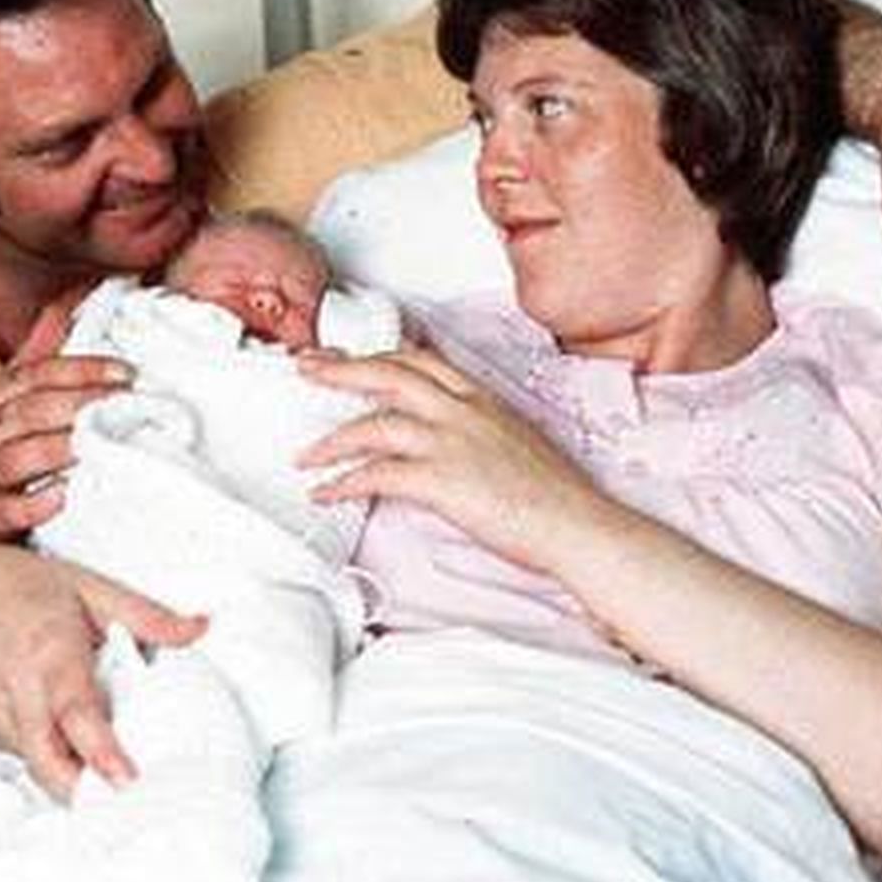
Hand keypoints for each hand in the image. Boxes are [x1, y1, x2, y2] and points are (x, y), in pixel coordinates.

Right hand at [0, 288, 132, 550]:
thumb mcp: (1, 399)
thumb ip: (38, 354)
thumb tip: (72, 301)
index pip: (35, 375)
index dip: (80, 370)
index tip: (125, 373)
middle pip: (29, 411)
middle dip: (80, 404)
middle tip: (127, 405)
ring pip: (15, 457)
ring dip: (58, 449)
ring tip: (97, 444)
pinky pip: (3, 510)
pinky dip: (32, 504)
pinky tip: (61, 497)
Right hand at [0, 545, 206, 799]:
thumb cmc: (23, 583)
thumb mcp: (91, 587)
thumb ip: (148, 616)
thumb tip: (199, 627)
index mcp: (48, 652)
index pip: (75, 714)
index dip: (100, 752)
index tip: (126, 779)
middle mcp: (12, 688)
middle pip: (47, 759)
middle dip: (83, 788)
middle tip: (123, 800)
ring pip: (33, 760)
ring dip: (67, 772)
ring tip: (104, 774)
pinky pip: (16, 750)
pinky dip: (44, 753)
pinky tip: (66, 745)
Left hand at [297, 347, 603, 569]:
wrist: (575, 525)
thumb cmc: (553, 496)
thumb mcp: (514, 443)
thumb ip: (475, 433)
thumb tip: (445, 445)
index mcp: (481, 398)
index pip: (420, 361)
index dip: (378, 355)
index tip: (347, 356)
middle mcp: (463, 410)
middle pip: (388, 373)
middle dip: (341, 369)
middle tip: (306, 369)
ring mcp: (451, 441)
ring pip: (373, 423)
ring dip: (331, 440)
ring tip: (306, 456)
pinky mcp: (441, 479)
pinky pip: (377, 475)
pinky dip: (343, 483)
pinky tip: (327, 493)